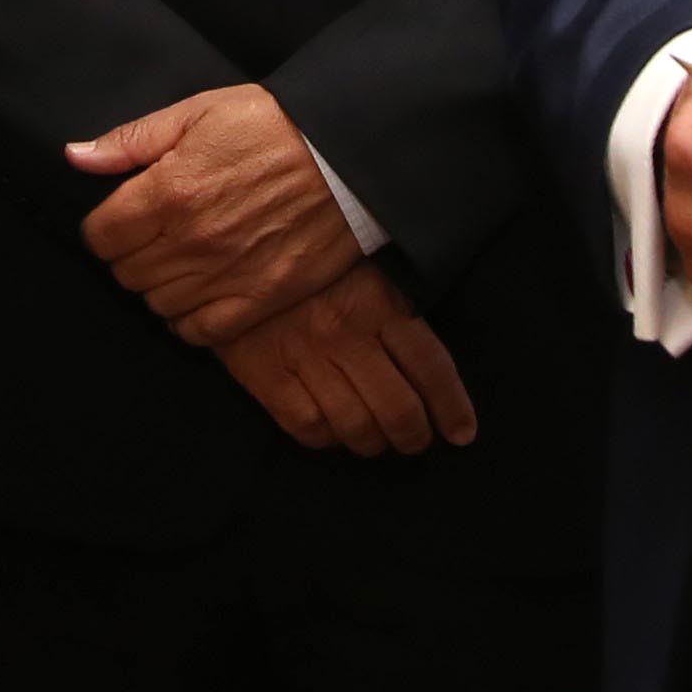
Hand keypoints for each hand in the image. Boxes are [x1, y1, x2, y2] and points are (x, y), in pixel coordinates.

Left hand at [71, 84, 356, 346]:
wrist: (348, 156)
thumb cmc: (274, 126)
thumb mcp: (199, 112)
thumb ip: (132, 140)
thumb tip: (76, 157)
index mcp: (168, 193)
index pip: (99, 237)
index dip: (106, 227)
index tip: (125, 217)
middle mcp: (190, 243)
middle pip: (125, 274)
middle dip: (132, 254)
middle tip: (157, 235)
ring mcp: (225, 276)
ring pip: (157, 305)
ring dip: (161, 286)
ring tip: (183, 261)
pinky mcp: (259, 300)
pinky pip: (199, 332)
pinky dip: (191, 319)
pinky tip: (202, 293)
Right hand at [215, 260, 478, 455]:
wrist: (229, 247)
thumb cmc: (310, 260)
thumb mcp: (362, 264)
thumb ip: (395, 305)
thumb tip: (431, 364)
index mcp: (378, 300)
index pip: (431, 366)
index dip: (452, 408)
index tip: (462, 433)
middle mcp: (344, 331)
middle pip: (398, 409)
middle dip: (414, 437)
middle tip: (416, 441)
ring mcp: (303, 354)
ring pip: (356, 427)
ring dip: (374, 444)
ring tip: (378, 441)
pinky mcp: (264, 372)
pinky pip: (308, 427)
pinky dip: (327, 440)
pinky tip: (334, 433)